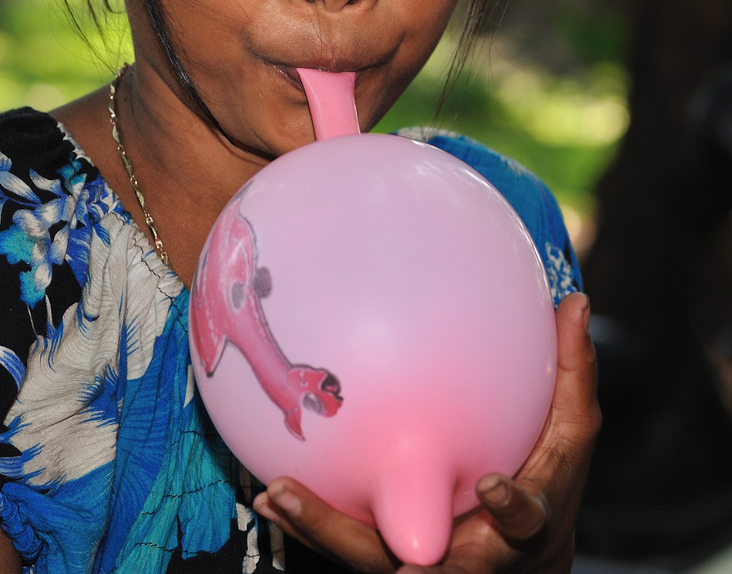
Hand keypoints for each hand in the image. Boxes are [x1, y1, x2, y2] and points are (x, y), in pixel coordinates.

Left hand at [252, 292, 599, 572]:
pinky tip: (271, 490)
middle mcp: (468, 556)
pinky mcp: (389, 559)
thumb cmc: (547, 484)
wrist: (523, 564)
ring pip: (367, 559)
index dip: (510, 510)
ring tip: (277, 492)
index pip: (523, 522)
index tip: (489, 484)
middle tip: (336, 499)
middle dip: (369, 537)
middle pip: (422, 561)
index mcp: (520, 526)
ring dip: (321, 529)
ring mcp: (422, 563)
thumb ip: (572, 374)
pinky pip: (345, 546)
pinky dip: (309, 525)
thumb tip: (576, 301)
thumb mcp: (570, 436)